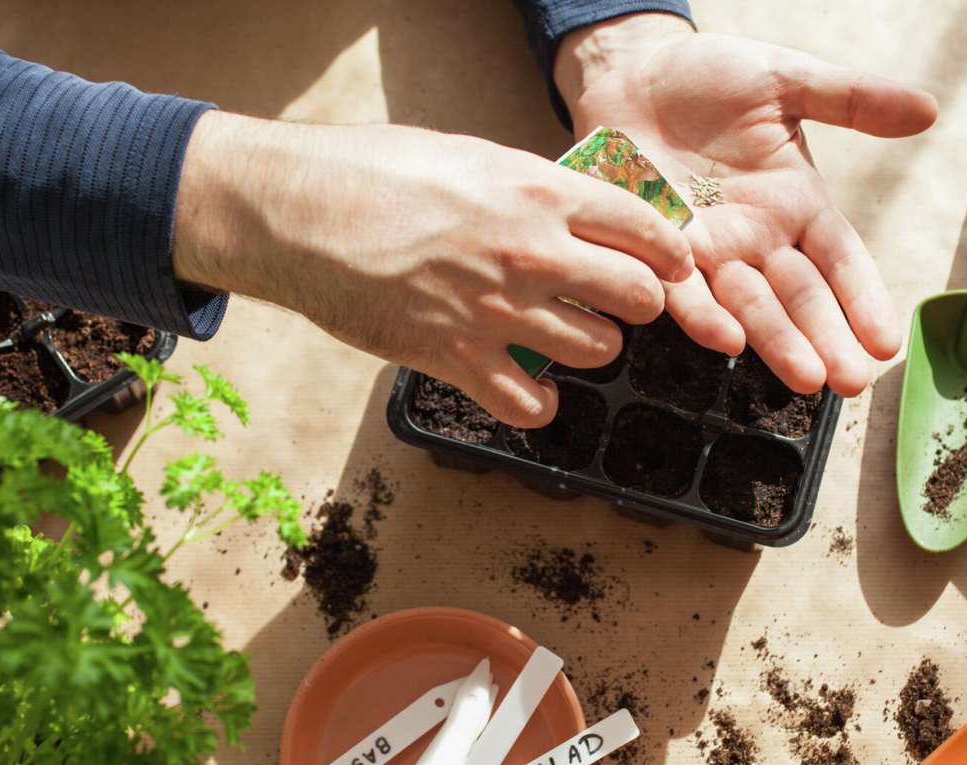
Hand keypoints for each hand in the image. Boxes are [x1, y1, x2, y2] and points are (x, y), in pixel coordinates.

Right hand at [171, 112, 692, 426]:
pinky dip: (537, 402)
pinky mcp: (456, 359)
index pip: (647, 229)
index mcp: (541, 192)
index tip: (668, 266)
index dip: (669, 253)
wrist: (297, 212)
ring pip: (598, 351)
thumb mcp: (472, 156)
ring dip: (588, 347)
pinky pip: (532, 405)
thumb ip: (533, 188)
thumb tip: (578, 212)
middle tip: (612, 301)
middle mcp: (532, 253)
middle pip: (639, 298)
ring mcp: (497, 311)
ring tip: (562, 336)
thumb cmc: (374, 172)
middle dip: (636, 303)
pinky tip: (525, 384)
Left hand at [555, 14, 937, 395]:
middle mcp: (757, 238)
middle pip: (800, 297)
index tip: (887, 341)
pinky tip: (726, 341)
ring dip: (775, 343)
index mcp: (797, 204)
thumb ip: (851, 99)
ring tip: (805, 377)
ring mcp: (708, 250)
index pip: (841, 261)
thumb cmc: (709, 77)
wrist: (632, 74)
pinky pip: (681, 289)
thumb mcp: (786, 79)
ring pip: (748, 305)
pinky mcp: (657, 250)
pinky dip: (702, 315)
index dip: (864, 298)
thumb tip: (928, 109)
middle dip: (826, 340)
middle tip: (851, 382)